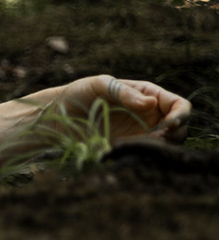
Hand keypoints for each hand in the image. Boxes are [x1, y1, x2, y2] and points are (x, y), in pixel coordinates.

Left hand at [56, 75, 190, 143]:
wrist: (58, 114)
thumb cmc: (79, 93)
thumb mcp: (100, 85)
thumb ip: (125, 93)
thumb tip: (151, 104)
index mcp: (148, 95)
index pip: (179, 105)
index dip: (180, 115)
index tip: (168, 124)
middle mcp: (150, 115)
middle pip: (179, 128)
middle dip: (173, 134)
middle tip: (153, 138)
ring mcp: (141, 133)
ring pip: (166, 144)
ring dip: (159, 147)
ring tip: (136, 144)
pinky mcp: (129, 148)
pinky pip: (146, 154)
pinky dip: (143, 155)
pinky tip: (125, 150)